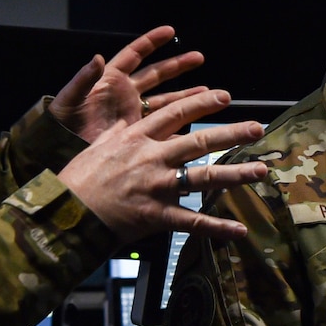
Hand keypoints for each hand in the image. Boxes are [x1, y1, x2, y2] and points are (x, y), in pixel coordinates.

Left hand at [50, 26, 205, 143]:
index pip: (135, 54)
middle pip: (157, 73)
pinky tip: (194, 121)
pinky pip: (161, 124)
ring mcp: (133, 111)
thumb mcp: (70, 96)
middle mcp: (126, 92)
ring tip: (207, 91)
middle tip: (198, 58)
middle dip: (178, 65)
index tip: (170, 31)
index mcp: (110, 78)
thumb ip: (84, 78)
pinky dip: (178, 123)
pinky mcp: (137, 130)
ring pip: (165, 99)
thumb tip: (97, 58)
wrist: (61, 148)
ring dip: (185, 94)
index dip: (151, 42)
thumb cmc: (62, 120)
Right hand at [56, 89, 266, 241]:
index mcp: (136, 137)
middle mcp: (151, 157)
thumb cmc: (79, 178)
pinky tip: (239, 229)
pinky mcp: (156, 214)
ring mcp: (156, 186)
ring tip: (261, 171)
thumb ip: (121, 129)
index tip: (224, 96)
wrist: (64, 211)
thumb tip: (127, 115)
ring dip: (235, 174)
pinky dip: (217, 227)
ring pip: (203, 177)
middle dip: (231, 133)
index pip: (175, 114)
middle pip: (198, 141)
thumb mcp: (99, 144)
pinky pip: (193, 221)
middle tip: (258, 128)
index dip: (201, 103)